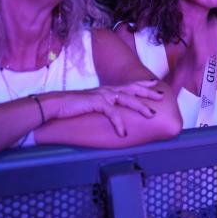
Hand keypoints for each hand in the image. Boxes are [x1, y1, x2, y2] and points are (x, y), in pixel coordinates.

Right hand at [42, 80, 164, 136]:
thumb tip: (112, 114)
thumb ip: (103, 107)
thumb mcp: (91, 106)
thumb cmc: (71, 108)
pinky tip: (123, 133)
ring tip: (151, 115)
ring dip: (140, 107)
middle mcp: (107, 90)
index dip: (143, 83)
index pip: (129, 84)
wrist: (54, 106)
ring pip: (127, 98)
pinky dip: (119, 123)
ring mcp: (102, 95)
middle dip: (148, 92)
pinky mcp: (96, 102)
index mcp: (107, 90)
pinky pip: (112, 113)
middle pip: (133, 88)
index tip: (156, 84)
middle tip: (162, 95)